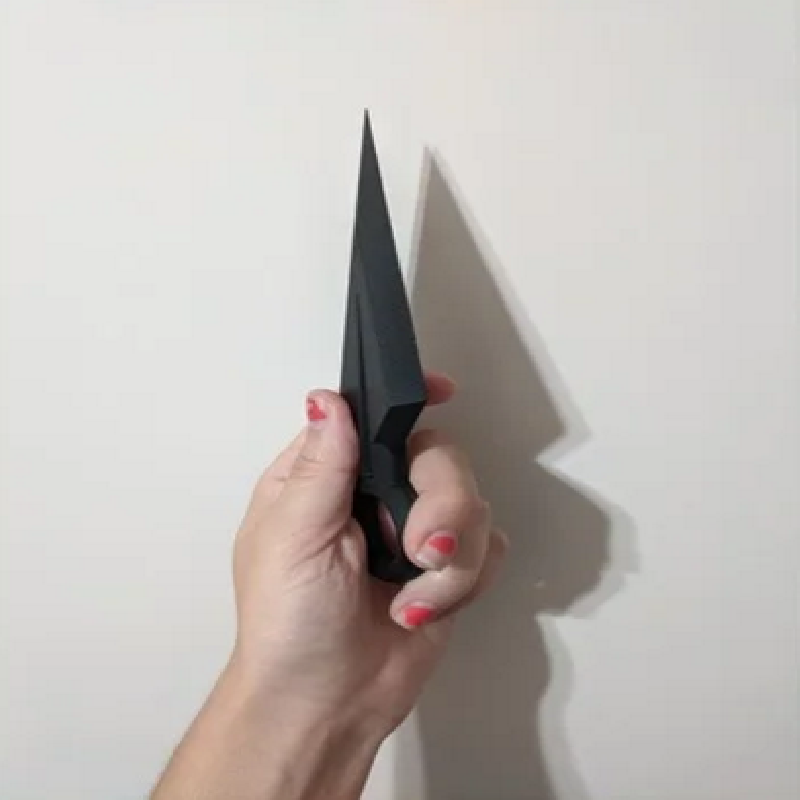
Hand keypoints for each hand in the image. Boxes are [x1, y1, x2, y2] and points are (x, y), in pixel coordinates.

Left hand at [230, 372, 506, 737]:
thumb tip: (328, 398)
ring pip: (472, 504)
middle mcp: (376, 495)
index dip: (410, 400)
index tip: (443, 393)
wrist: (325, 706)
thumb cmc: (289, 622)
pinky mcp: (449, 571)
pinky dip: (466, 581)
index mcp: (328, 476)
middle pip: (440, 456)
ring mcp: (416, 532)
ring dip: (451, 560)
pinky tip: (427, 605)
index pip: (373, 416)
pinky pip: (490, 548)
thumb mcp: (293, 537)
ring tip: (412, 598)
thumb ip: (321, 466)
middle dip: (442, 505)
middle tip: (419, 550)